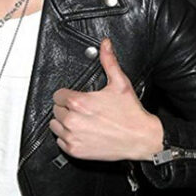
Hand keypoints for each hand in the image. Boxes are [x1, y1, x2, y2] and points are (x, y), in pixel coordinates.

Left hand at [49, 38, 162, 161]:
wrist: (140, 138)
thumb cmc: (130, 113)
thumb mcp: (120, 83)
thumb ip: (109, 61)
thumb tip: (105, 45)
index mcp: (79, 103)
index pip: (58, 95)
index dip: (67, 95)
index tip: (76, 98)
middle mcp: (72, 120)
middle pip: (56, 110)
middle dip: (66, 108)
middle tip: (82, 110)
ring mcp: (73, 137)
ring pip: (55, 126)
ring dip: (64, 123)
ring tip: (80, 121)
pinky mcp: (75, 150)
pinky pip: (60, 142)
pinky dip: (67, 138)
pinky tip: (81, 133)